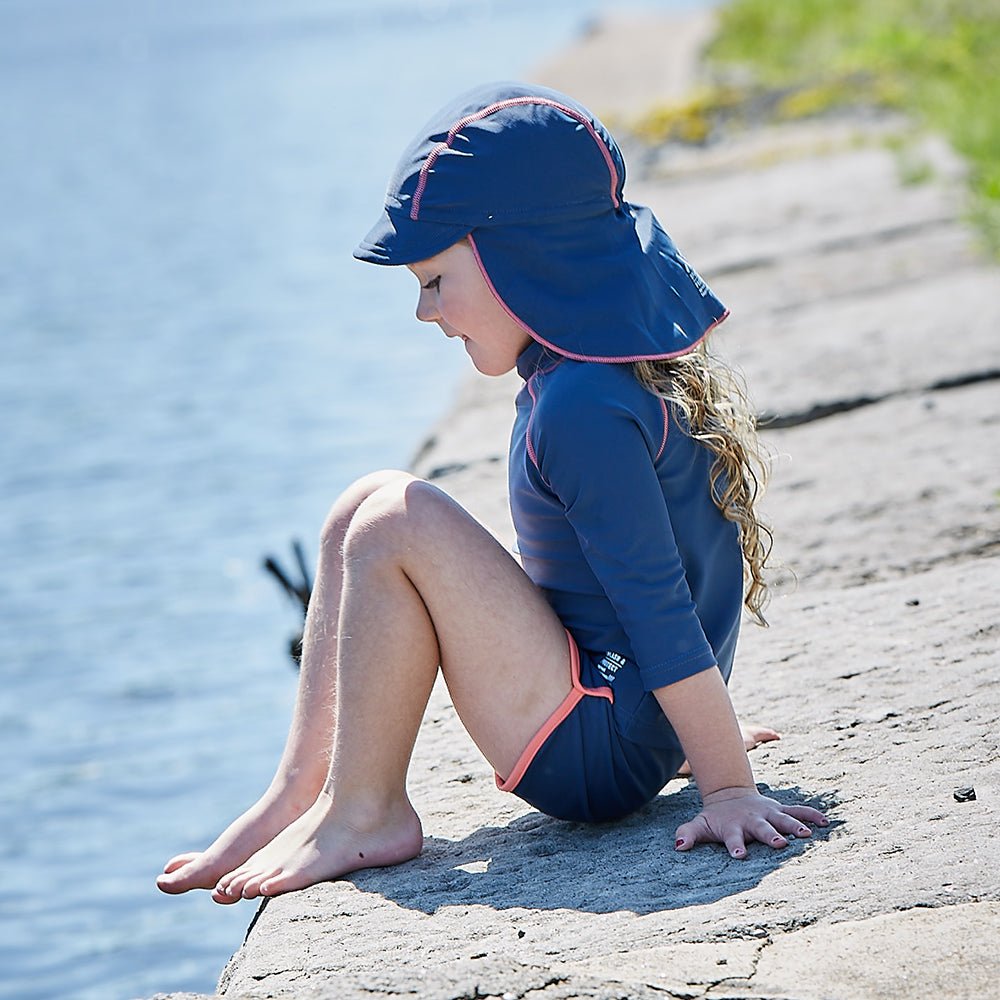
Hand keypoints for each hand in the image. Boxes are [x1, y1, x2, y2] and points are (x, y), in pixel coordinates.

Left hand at [674, 787, 827, 858]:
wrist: (730, 794)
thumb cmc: (716, 817)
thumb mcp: (700, 824)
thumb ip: (688, 834)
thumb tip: (679, 847)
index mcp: (734, 826)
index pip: (733, 837)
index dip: (735, 846)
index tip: (739, 855)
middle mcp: (753, 820)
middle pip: (762, 828)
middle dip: (770, 835)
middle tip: (779, 843)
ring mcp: (768, 814)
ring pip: (783, 819)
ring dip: (794, 825)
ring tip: (806, 835)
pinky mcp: (780, 810)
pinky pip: (797, 811)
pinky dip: (811, 815)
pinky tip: (825, 823)